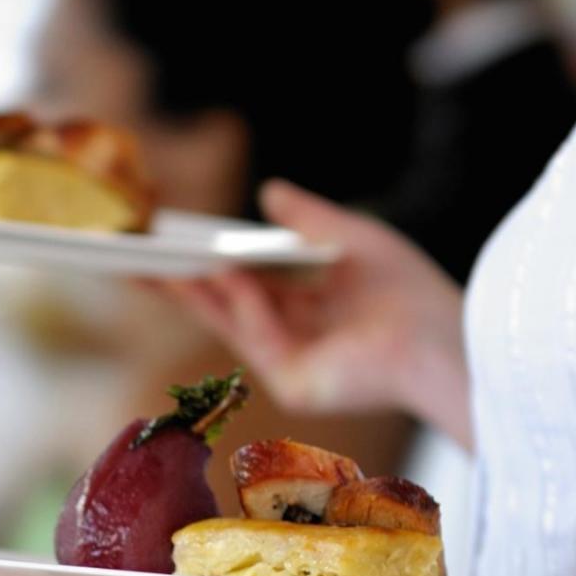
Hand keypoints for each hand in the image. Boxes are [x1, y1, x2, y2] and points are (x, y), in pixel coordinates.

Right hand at [154, 180, 470, 445]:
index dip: (205, 262)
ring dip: (193, 290)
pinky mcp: (294, 385)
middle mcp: (294, 336)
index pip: (245, 283)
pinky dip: (239, 302)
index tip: (167, 242)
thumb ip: (309, 217)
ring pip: (229, 322)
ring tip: (157, 255)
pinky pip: (257, 337)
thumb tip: (267, 190)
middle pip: (222, 306)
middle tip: (130, 257)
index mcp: (309, 305)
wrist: (444, 342)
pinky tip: (220, 270)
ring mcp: (290, 363)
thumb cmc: (410, 292)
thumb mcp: (352, 237)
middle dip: (177, 282)